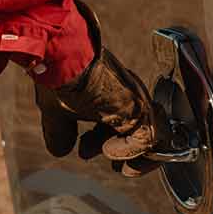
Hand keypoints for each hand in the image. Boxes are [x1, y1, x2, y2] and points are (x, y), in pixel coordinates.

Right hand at [32, 0, 165, 176]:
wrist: (60, 57)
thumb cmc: (58, 76)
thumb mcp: (57, 111)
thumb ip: (62, 131)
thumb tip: (60, 149)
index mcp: (114, 94)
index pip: (129, 124)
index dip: (113, 142)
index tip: (91, 149)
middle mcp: (130, 96)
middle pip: (143, 132)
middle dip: (121, 151)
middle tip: (95, 154)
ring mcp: (136, 101)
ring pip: (155, 138)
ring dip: (132, 156)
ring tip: (105, 154)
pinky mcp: (138, 107)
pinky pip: (148, 139)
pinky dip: (130, 151)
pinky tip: (107, 149)